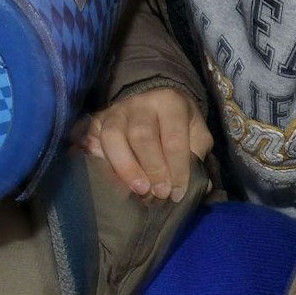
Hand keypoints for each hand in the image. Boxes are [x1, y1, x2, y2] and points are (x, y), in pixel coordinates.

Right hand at [83, 87, 212, 201]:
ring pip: (113, 136)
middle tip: (159, 193)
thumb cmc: (178, 124)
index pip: (173, 137)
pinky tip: (107, 177)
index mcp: (170, 103)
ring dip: (125, 167)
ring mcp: (116, 111)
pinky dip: (98, 158)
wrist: (154, 101)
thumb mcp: (196, 134)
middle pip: (142, 135)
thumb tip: (201, 187)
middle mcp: (141, 103)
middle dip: (152, 168)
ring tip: (138, 189)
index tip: (177, 193)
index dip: (177, 168)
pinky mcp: (99, 120)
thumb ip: (198, 157)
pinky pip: (93, 139)